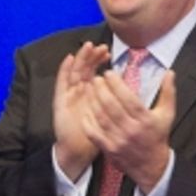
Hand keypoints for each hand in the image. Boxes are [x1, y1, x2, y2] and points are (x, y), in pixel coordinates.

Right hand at [52, 43, 109, 179]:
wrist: (78, 149)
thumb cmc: (98, 133)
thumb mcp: (113, 117)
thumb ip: (120, 103)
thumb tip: (135, 90)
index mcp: (92, 94)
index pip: (95, 71)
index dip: (100, 60)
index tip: (108, 51)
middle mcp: (79, 91)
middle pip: (85, 68)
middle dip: (91, 56)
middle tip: (100, 45)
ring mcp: (69, 95)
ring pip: (74, 71)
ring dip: (80, 58)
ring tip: (88, 46)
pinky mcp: (60, 100)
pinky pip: (61, 82)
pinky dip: (64, 69)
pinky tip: (69, 59)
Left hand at [77, 69, 176, 193]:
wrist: (152, 166)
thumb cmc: (157, 136)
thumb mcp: (167, 114)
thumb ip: (168, 92)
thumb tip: (170, 72)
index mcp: (145, 120)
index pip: (128, 99)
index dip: (116, 84)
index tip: (109, 73)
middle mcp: (132, 130)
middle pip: (112, 106)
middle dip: (101, 90)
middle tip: (96, 78)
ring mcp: (119, 140)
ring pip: (101, 117)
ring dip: (93, 101)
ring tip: (89, 89)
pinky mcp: (109, 149)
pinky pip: (94, 133)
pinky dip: (88, 121)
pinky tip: (85, 109)